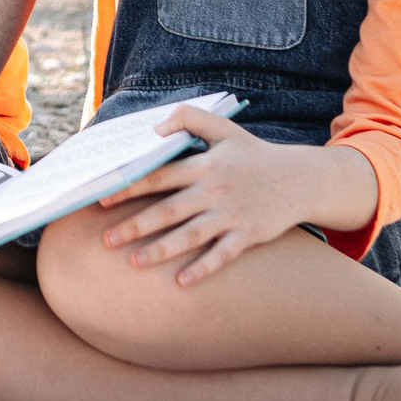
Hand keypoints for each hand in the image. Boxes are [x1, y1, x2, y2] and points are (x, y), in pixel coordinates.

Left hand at [94, 108, 369, 285]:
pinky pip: (222, 255)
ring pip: (190, 235)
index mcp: (204, 165)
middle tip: (105, 241)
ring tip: (135, 263)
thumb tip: (154, 128)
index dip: (129, 187)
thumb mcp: (223, 128)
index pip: (159, 176)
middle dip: (135, 225)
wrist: (298, 179)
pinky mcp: (248, 234)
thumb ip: (188, 118)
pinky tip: (182, 282)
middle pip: (168, 210)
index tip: (102, 200)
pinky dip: (203, 268)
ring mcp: (231, 214)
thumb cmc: (253, 154)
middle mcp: (214, 191)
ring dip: (162, 250)